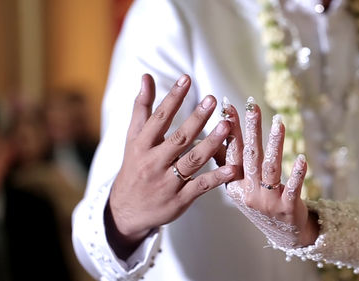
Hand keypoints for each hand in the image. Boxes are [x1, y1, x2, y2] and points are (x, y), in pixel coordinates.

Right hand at [105, 74, 236, 257]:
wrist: (125, 210)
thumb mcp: (133, 138)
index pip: (159, 118)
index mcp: (142, 145)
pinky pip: (200, 187)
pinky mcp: (179, 199)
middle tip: (212, 100)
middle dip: (196, 119)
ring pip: (192, 161)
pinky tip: (232, 168)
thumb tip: (146, 77)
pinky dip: (216, 178)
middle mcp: (154, 162)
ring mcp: (168, 182)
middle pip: (179, 138)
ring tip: (227, 126)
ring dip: (211, 144)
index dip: (172, 98)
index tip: (186, 79)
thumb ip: (142, 108)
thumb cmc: (134, 167)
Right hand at [223, 97, 317, 249]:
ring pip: (270, 168)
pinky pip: (293, 188)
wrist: (284, 234)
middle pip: (250, 156)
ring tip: (279, 122)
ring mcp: (268, 200)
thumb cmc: (260, 204)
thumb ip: (227, 163)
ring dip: (275, 144)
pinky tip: (301, 158)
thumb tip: (212, 137)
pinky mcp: (287, 207)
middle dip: (251, 130)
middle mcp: (249, 191)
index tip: (228, 106)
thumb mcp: (239, 186)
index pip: (232, 152)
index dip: (230, 130)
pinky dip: (297, 173)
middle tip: (252, 106)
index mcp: (235, 184)